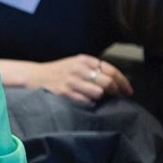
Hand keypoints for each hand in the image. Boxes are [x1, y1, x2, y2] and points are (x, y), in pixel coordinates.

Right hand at [0, 54, 133, 103]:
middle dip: (116, 91)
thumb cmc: (57, 73)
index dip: (123, 82)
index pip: (111, 70)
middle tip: (118, 98)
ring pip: (99, 91)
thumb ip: (92, 69)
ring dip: (102, 98)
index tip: (128, 91)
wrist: (34, 77)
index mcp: (84, 60)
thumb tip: (114, 82)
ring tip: (99, 99)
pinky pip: (86, 100)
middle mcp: (79, 68)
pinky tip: (87, 102)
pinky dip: (90, 103)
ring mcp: (72, 80)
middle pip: (108, 81)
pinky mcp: (66, 92)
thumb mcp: (75, 64)